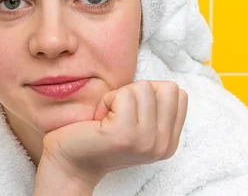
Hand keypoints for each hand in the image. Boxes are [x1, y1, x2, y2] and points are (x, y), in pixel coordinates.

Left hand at [40, 80, 188, 186]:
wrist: (70, 162)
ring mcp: (146, 141)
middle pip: (166, 88)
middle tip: (119, 113)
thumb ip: (157, 108)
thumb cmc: (99, 134)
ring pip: (143, 88)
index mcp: (169, 142)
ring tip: (108, 118)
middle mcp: (163, 145)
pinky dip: (107, 100)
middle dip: (138, 92)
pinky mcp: (125, 134)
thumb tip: (167, 85)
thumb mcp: (139, 123)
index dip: (149, 94)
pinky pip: (124, 94)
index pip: (178, 94)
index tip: (130, 113)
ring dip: (119, 96)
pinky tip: (99, 120)